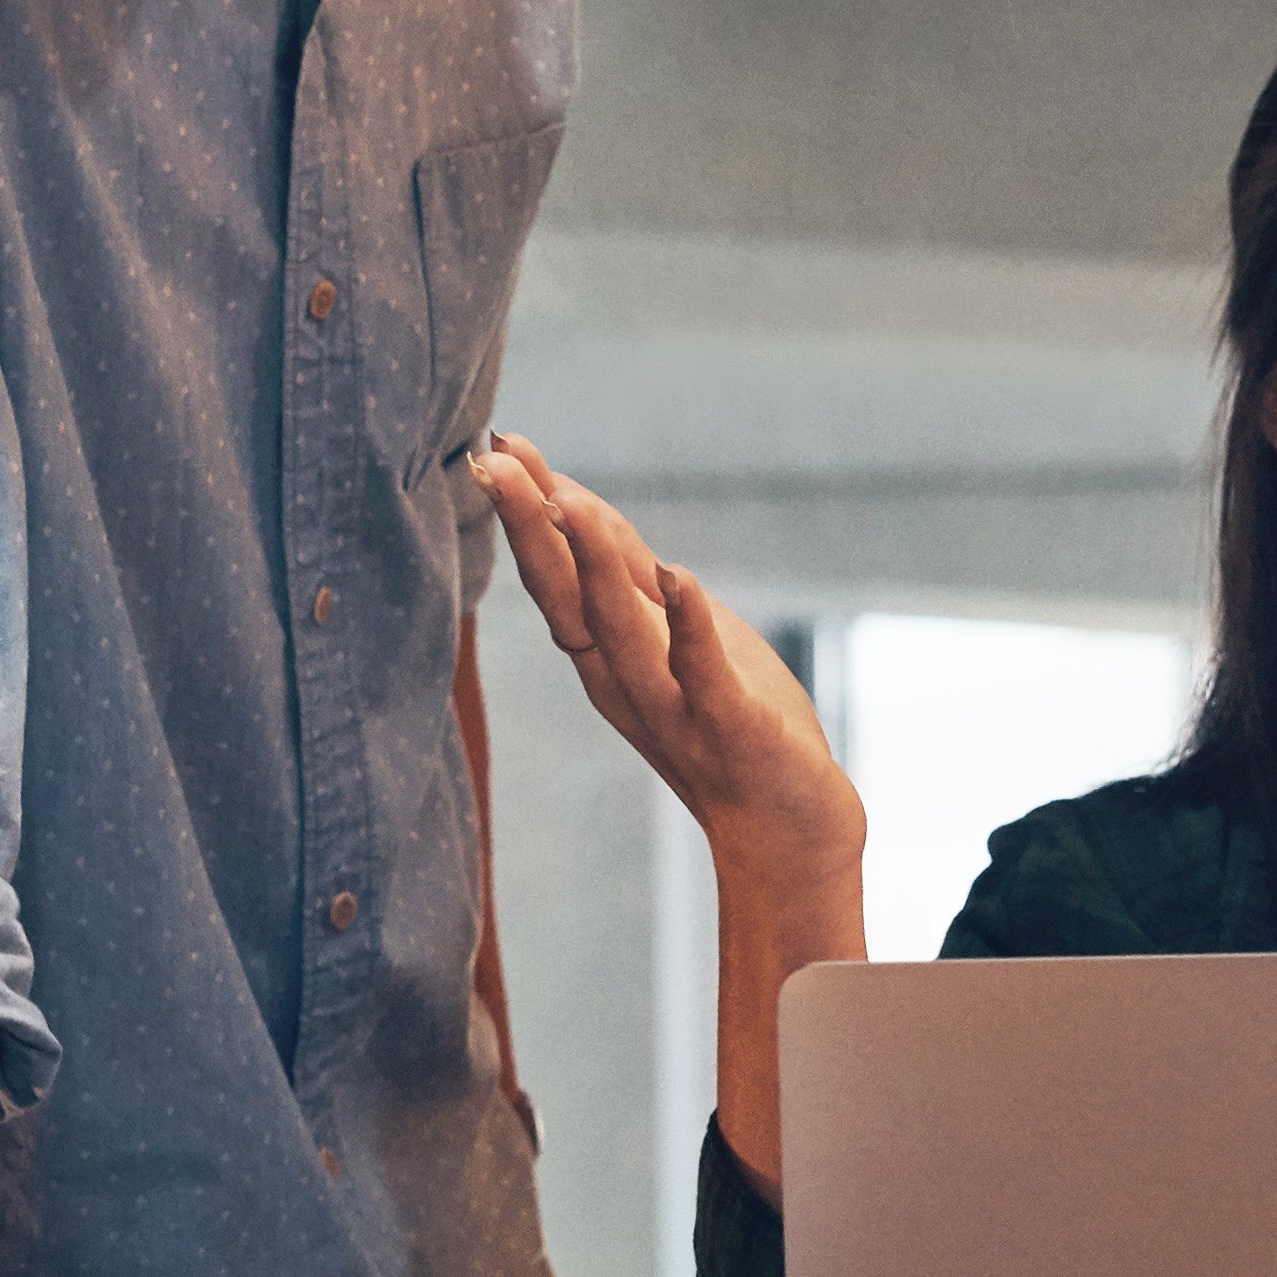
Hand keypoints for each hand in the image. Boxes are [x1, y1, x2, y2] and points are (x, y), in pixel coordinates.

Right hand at [470, 437, 861, 886]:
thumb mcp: (669, 629)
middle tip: (495, 463)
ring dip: (593, 568)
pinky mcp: (729, 727)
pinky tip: (678, 577)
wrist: (781, 828)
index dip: (524, 512)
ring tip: (567, 502)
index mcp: (606, 654)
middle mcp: (622, 679)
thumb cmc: (726, 721)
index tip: (496, 448)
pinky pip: (702, 675)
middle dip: (531, 528)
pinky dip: (688, 628)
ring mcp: (672, 706)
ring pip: (620, 633)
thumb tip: (566, 495)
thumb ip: (623, 570)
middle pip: (565, 597)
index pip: (555, 573)